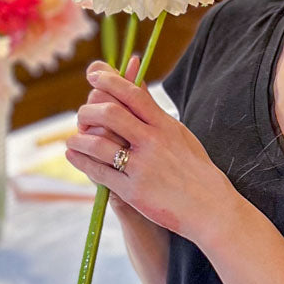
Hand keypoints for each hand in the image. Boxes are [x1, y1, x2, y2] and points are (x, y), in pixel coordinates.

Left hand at [65, 61, 237, 243]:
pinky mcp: (133, 190)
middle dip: (88, 111)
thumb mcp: (179, 134)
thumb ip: (154, 110)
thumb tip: (134, 79)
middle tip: (83, 115)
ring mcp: (142, 166)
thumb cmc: (194, 169)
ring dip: (79, 138)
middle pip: (110, 114)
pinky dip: (81, 161)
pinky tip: (74, 155)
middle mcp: (153, 142)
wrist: (209, 207)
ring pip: (98, 143)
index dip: (109, 81)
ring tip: (73, 139)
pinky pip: (99, 171)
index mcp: (166, 125)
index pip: (132, 93)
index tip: (94, 76)